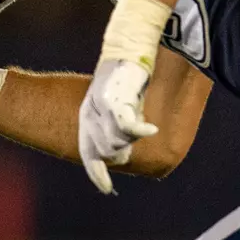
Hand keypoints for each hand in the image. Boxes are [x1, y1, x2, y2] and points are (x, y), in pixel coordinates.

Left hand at [78, 60, 157, 193]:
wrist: (126, 50)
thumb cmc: (123, 78)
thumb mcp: (115, 105)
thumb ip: (116, 128)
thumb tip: (125, 153)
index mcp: (87, 118)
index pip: (89, 153)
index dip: (97, 173)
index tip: (105, 188)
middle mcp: (89, 116)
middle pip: (107, 151)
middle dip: (122, 149)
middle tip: (135, 131)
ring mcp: (100, 111)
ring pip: (116, 142)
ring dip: (132, 136)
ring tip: (140, 118)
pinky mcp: (114, 102)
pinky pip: (126, 127)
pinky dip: (140, 130)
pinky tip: (152, 128)